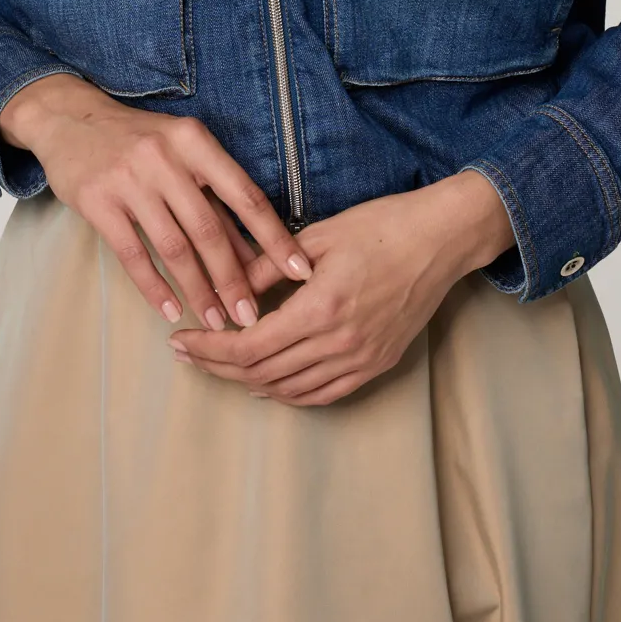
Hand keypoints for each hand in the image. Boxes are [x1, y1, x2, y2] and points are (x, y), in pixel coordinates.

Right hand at [0, 71, 313, 330]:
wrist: (70, 119)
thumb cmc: (138, 140)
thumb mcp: (181, 152)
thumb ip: (214, 197)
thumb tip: (255, 252)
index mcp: (195, 141)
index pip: (245, 195)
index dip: (274, 237)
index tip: (299, 271)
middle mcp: (165, 156)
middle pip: (209, 229)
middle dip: (234, 279)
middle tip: (250, 318)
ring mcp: (129, 178)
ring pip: (173, 247)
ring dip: (198, 291)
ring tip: (216, 322)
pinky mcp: (97, 200)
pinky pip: (132, 254)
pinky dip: (154, 287)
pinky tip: (170, 311)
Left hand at [165, 171, 514, 406]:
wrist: (441, 239)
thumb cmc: (381, 227)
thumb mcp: (318, 236)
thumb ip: (267, 265)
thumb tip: (224, 287)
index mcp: (321, 309)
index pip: (248, 347)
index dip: (208, 350)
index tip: (179, 341)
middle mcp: (341, 344)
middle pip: (262, 374)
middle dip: (217, 367)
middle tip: (188, 353)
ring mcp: (362, 359)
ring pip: (290, 391)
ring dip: (248, 382)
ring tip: (219, 365)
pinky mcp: (377, 364)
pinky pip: (323, 394)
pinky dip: (288, 393)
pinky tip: (267, 381)